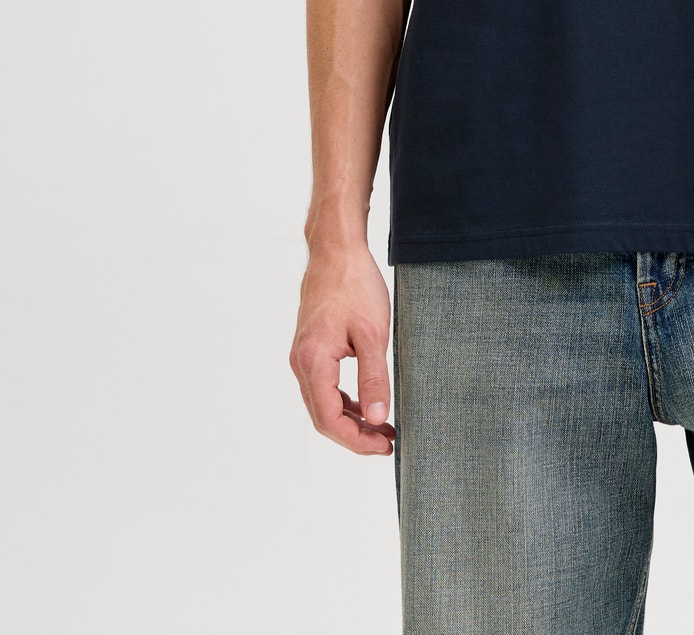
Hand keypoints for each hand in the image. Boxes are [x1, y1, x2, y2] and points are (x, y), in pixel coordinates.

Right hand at [290, 243, 395, 455]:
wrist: (336, 250)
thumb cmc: (354, 285)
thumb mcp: (373, 333)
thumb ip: (374, 378)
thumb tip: (378, 418)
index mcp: (313, 362)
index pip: (329, 420)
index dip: (356, 440)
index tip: (384, 446)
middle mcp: (302, 363)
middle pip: (324, 416)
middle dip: (355, 435)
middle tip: (387, 442)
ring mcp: (304, 355)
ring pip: (324, 402)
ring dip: (351, 418)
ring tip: (383, 427)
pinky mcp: (312, 347)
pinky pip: (325, 385)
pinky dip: (345, 399)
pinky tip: (368, 402)